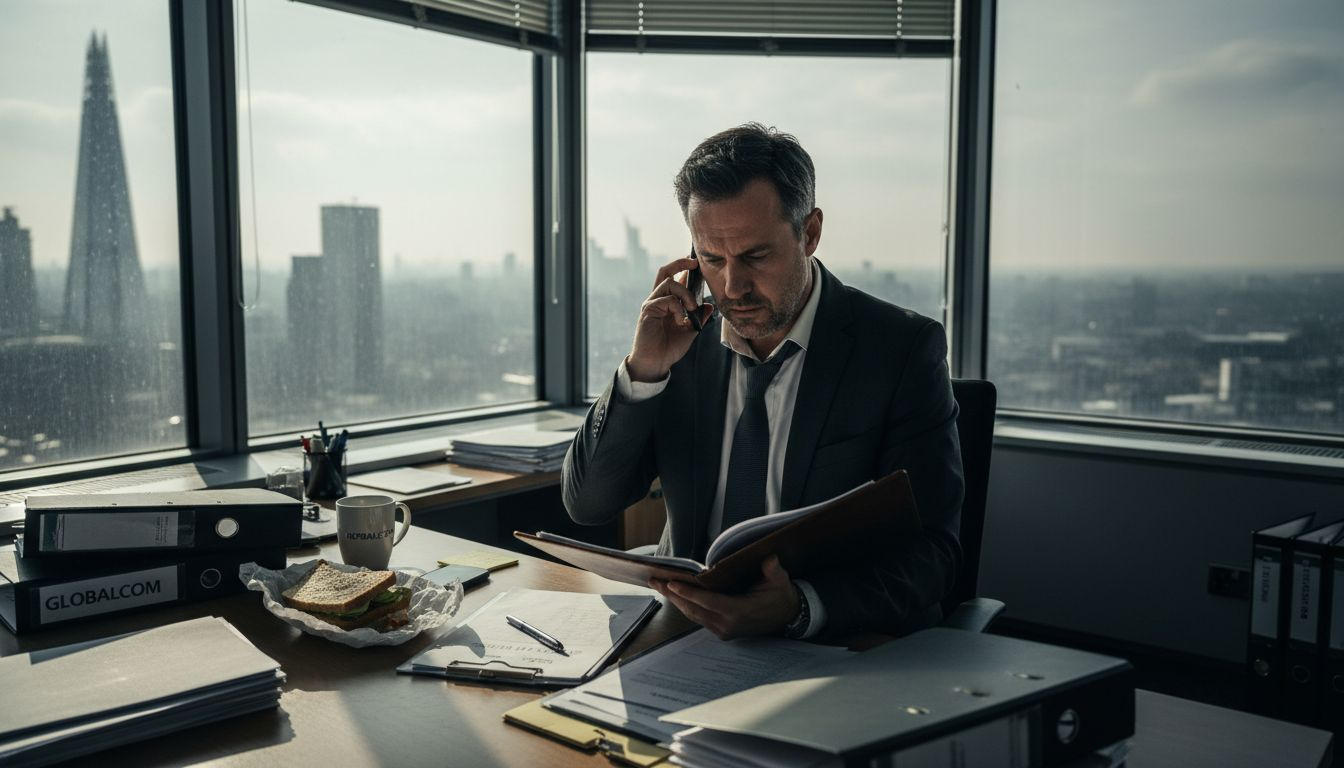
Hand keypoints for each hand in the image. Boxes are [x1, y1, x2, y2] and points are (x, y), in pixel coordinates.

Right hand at [626, 256, 714, 381]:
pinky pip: (668, 300)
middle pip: (665, 271)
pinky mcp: (649, 310)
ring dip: (686, 293)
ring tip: (693, 308)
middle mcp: (658, 299)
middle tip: (695, 263)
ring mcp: (652, 303)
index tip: (697, 263)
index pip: (675, 278)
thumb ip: (699, 318)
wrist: (656, 363)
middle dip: (680, 263)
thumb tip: (710, 305)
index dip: (685, 268)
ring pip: (669, 283)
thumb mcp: (690, 331)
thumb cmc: (669, 348)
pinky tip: (681, 321)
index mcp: (667, 302)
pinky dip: (679, 308)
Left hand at [650, 556, 798, 639]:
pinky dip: (686, 606)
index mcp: (739, 612)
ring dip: (676, 601)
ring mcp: (724, 630)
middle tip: (655, 581)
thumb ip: (773, 570)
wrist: (788, 616)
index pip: (708, 602)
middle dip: (673, 595)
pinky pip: (699, 618)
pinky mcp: (722, 632)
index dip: (688, 593)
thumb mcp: (780, 581)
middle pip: (693, 609)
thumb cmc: (781, 596)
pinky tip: (676, 596)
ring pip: (693, 615)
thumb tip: (769, 559)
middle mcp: (728, 624)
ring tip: (660, 586)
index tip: (672, 583)